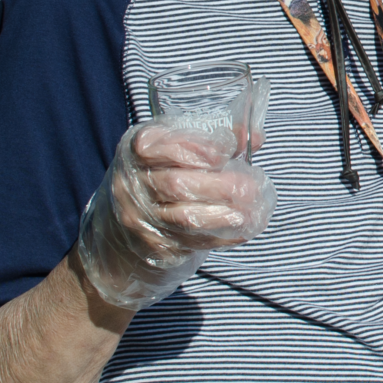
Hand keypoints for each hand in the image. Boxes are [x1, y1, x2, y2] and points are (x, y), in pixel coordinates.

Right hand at [111, 120, 276, 265]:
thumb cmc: (162, 174)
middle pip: (176, 185)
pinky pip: (190, 242)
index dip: (195, 149)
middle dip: (218, 187)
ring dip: (223, 215)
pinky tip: (243, 228)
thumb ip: (215, 141)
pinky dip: (221, 236)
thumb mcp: (179, 148)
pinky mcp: (152, 245)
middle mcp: (132, 184)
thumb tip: (254, 136)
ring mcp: (139, 217)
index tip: (225, 151)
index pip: (162, 148)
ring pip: (183, 218)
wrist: (128, 222)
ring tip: (251, 211)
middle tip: (250, 187)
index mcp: (138, 150)